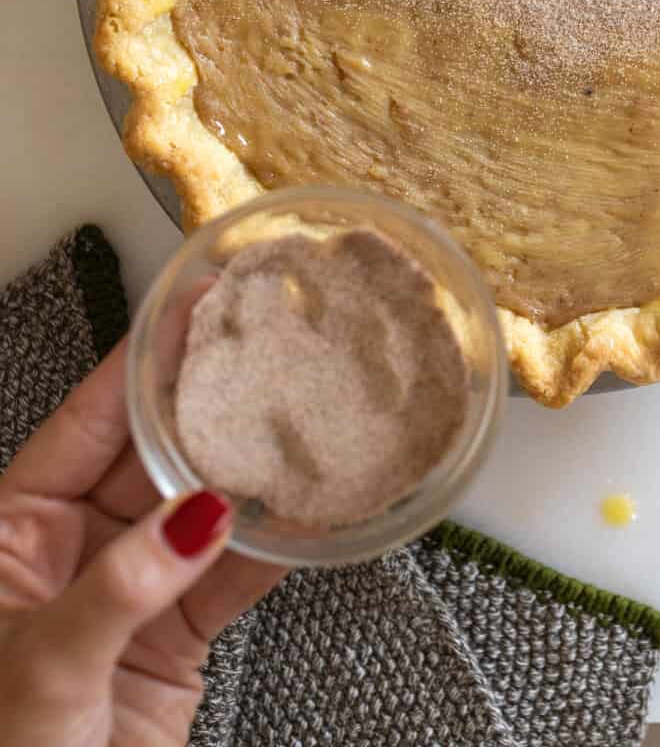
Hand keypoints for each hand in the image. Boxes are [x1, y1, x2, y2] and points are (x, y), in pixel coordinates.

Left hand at [0, 338, 283, 746]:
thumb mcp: (44, 667)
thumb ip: (123, 585)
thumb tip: (199, 514)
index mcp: (12, 530)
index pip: (87, 422)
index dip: (143, 362)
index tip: (193, 308)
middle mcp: (71, 547)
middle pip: (153, 452)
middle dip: (212, 403)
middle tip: (268, 346)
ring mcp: (128, 589)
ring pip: (202, 509)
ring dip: (254, 472)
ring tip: (306, 416)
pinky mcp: (172, 639)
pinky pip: (230, 577)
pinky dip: (274, 548)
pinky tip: (314, 515)